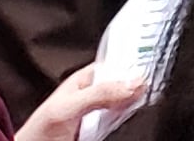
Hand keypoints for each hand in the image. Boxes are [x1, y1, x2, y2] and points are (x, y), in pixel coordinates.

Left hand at [13, 62, 147, 140]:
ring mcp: (101, 116)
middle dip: (139, 84)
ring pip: (128, 104)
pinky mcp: (105, 133)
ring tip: (151, 97)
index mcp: (84, 80)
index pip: (116, 62)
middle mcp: (95, 96)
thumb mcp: (68, 107)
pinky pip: (125, 123)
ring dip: (137, 103)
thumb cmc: (38, 134)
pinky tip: (138, 116)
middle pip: (126, 85)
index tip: (155, 60)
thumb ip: (99, 93)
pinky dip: (132, 120)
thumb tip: (135, 82)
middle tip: (155, 82)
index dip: (134, 60)